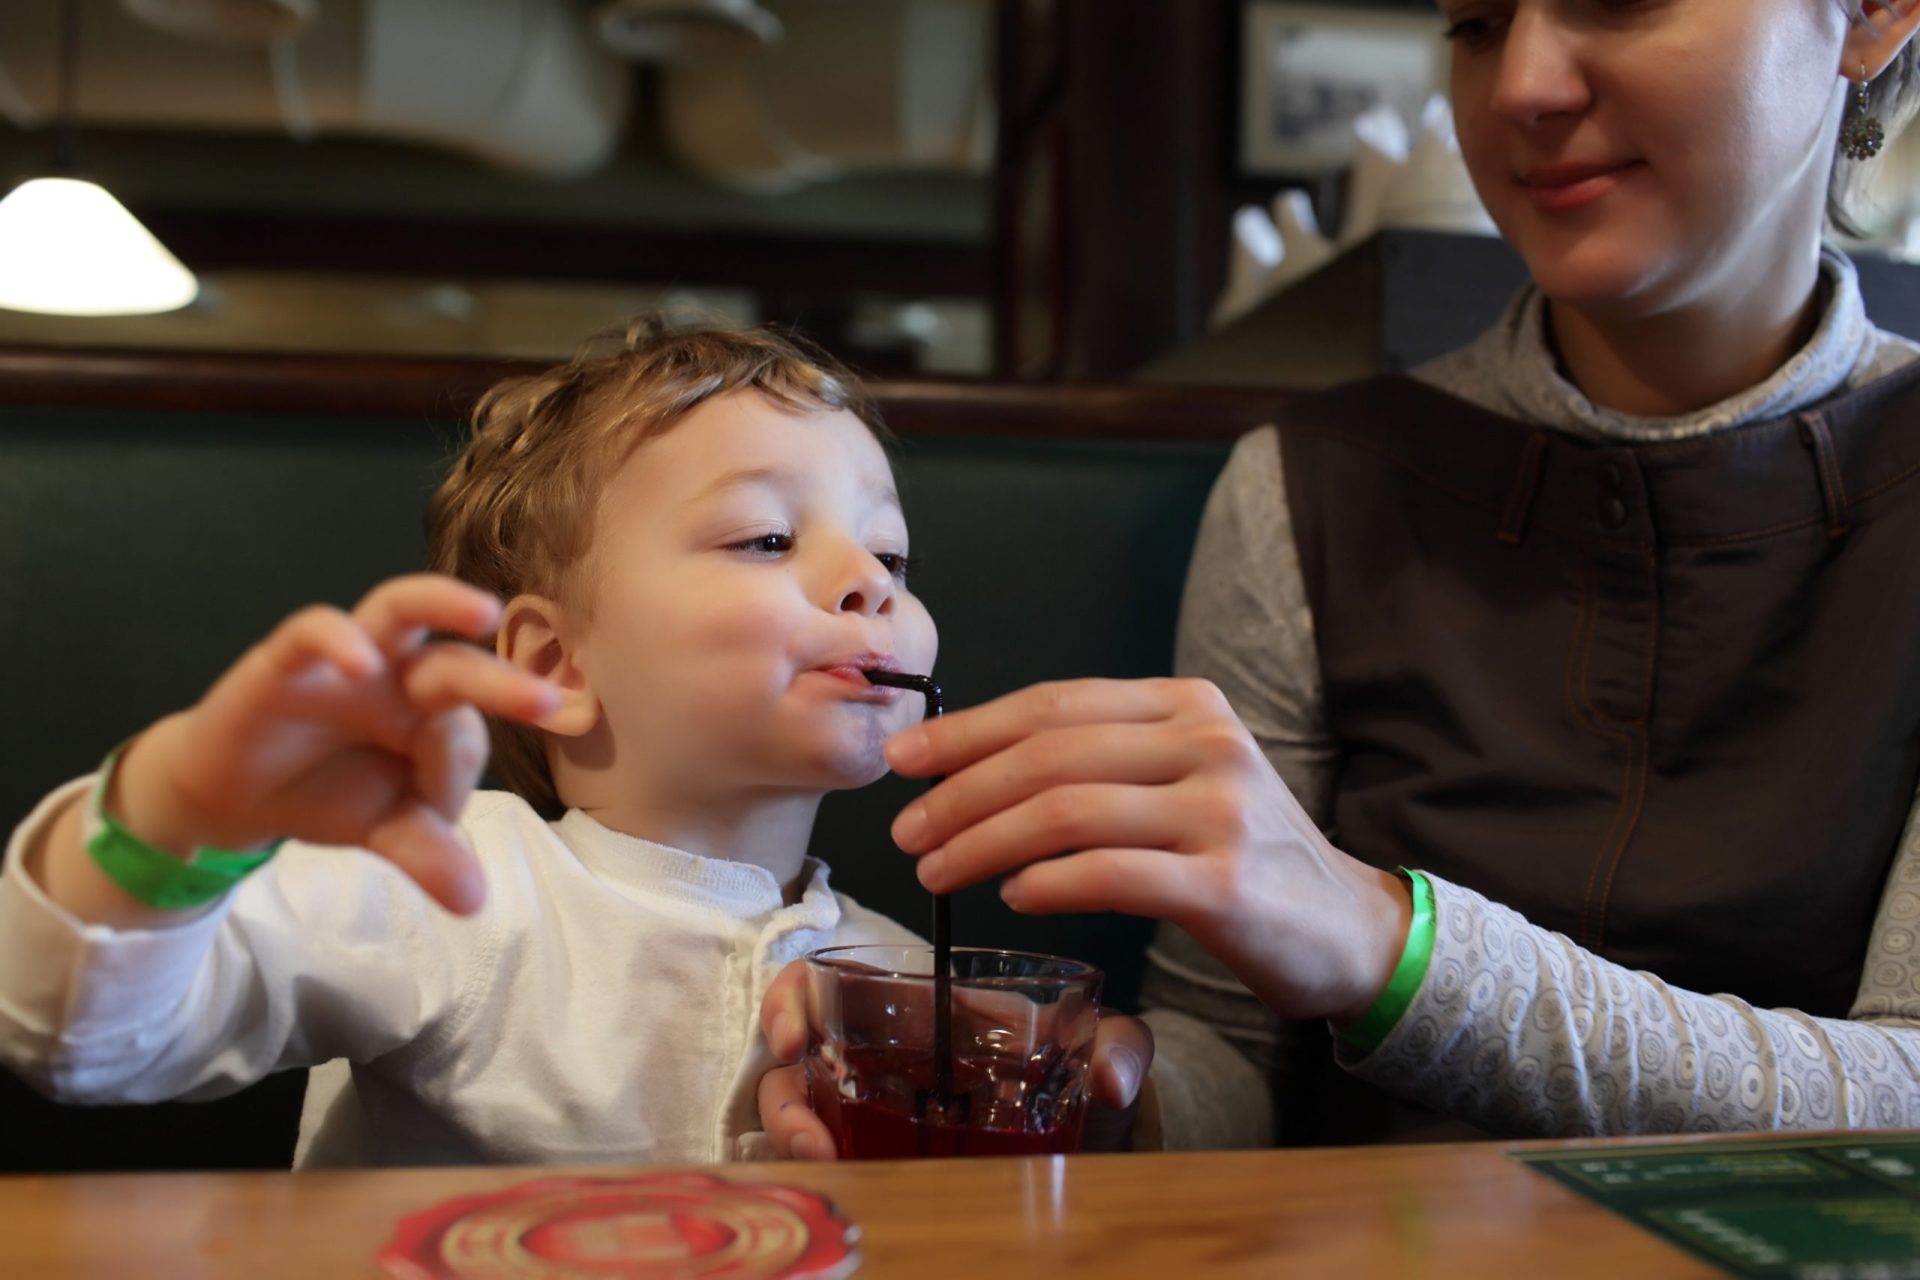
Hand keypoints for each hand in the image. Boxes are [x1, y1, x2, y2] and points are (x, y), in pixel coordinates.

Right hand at [96, 575, 558, 914]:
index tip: (426, 815)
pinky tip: (361, 663)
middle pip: (459, 664)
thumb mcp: (384, 832)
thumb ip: (427, 856)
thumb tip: (473, 903)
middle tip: (549, 704)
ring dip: (443, 601)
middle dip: (504, 683)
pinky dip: (338, 639)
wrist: (234, 794)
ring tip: (486, 611)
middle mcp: (402, 674)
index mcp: (435, 715)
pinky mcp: (287, 658)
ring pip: (401, 607)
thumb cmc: (328, 794)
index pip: (466, 735)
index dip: (451, 776)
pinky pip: (315, 629)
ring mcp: (350, 660)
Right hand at [754, 959, 1155, 1159]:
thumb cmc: (1083, 1067)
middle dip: (783, 1091)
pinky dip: (819, 1162)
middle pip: (797, 1053)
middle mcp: (884, 1049)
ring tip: (825, 1159)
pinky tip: (843, 1177)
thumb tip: (1110, 1079)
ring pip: (800, 1106)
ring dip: (796, 1134)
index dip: (792, 999)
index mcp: (921, 1005)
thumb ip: (1118, 1047)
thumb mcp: (1105, 1043)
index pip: (831, 980)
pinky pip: (829, 1150)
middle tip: (807, 1132)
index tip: (793, 1039)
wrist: (1098, 1129)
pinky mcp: (880, 1151)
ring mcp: (875, 1103)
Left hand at [883, 678, 1411, 1022]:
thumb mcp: (1184, 778)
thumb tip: (975, 769)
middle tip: (907, 829)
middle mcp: (1207, 742)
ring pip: (1067, 812)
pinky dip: (1048, 884)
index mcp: (1187, 705)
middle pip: (1050, 755)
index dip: (969, 730)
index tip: (905, 760)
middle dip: (961, 791)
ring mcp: (1220, 810)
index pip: (1056, 703)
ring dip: (984, 842)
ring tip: (937, 870)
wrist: (1347, 926)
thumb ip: (1103, 761)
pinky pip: (1109, 875)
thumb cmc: (1241, 854)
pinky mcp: (1224, 884)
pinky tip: (1013, 896)